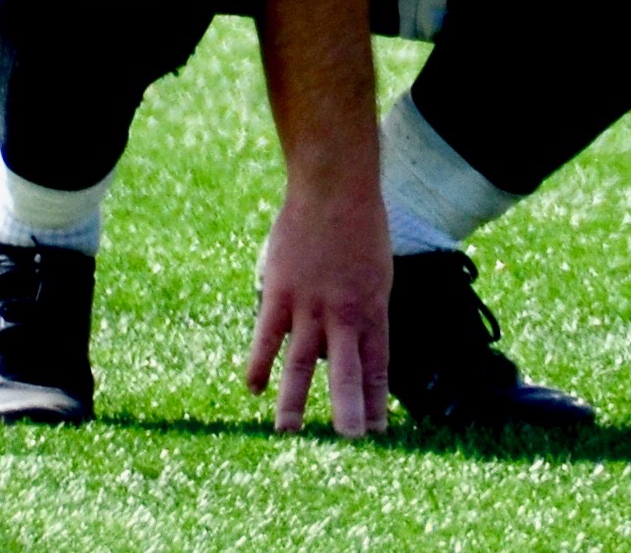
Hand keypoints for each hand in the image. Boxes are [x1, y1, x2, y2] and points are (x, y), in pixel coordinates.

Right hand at [246, 181, 391, 437]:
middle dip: (349, 412)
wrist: (334, 187)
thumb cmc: (360, 224)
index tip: (378, 431)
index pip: (378, 366)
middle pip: (347, 372)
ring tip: (290, 432)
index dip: (377, 400)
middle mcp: (345, 314)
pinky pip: (267, 336)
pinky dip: (259, 363)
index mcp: (374, 309)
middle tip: (349, 443)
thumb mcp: (377, 271)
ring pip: (303, 362)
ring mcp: (310, 305)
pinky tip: (252, 387)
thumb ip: (365, 307)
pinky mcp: (279, 292)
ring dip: (296, 400)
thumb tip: (353, 338)